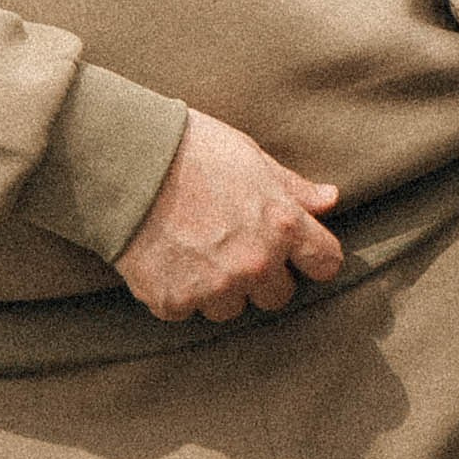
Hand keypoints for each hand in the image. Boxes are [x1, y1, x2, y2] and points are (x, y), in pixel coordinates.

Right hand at [113, 109, 342, 322]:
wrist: (128, 162)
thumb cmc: (193, 149)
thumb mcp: (252, 158)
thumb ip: (293, 188)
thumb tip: (330, 199)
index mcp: (282, 225)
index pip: (326, 263)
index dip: (313, 257)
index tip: (299, 253)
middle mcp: (255, 263)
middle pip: (278, 296)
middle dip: (262, 276)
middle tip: (234, 245)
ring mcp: (215, 287)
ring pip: (231, 308)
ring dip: (220, 288)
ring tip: (195, 248)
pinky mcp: (175, 301)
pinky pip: (187, 310)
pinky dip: (179, 291)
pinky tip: (168, 257)